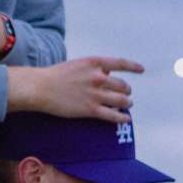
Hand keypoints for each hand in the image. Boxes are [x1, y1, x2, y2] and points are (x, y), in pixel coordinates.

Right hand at [14, 56, 142, 121]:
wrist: (41, 87)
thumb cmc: (55, 75)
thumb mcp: (77, 64)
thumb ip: (93, 68)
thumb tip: (106, 74)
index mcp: (94, 63)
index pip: (120, 63)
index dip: (133, 67)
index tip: (141, 70)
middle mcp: (98, 77)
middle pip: (123, 85)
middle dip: (126, 90)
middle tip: (126, 94)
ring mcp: (96, 94)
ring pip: (121, 100)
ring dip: (127, 103)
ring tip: (127, 105)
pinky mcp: (91, 109)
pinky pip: (113, 115)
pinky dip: (122, 118)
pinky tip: (125, 119)